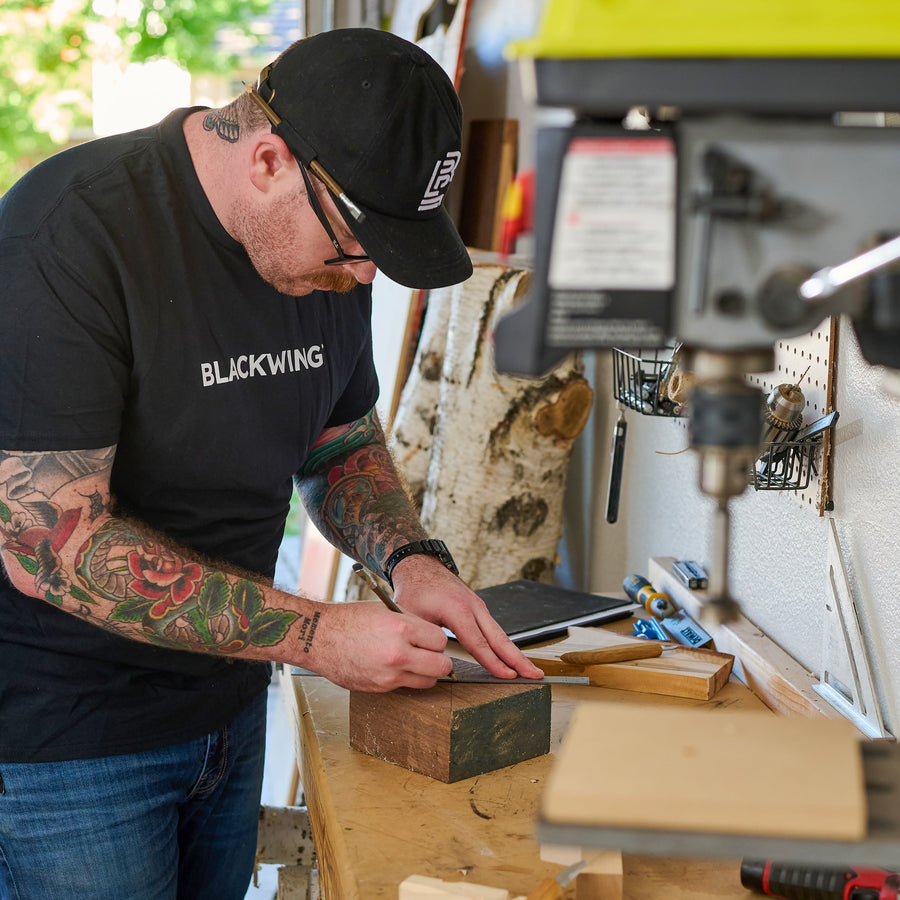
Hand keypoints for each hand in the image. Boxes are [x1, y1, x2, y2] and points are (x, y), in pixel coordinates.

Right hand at [302, 600, 454, 691]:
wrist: (318, 638)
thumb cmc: (349, 620)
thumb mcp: (386, 611)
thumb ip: (412, 623)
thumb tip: (432, 635)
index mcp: (401, 628)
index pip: (441, 641)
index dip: (437, 639)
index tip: (431, 639)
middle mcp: (398, 654)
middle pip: (442, 666)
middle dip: (439, 659)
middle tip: (431, 654)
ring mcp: (389, 675)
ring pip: (428, 681)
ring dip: (426, 673)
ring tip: (415, 662)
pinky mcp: (380, 688)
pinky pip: (406, 686)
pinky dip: (406, 679)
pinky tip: (395, 667)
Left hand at [390, 555, 543, 679]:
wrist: (420, 565)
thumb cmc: (415, 589)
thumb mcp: (413, 617)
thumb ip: (425, 641)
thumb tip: (435, 663)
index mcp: (457, 609)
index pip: (478, 643)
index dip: (493, 662)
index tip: (508, 676)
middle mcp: (473, 607)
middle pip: (500, 638)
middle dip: (518, 659)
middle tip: (535, 674)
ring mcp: (478, 606)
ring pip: (500, 634)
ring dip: (515, 654)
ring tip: (529, 670)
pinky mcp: (478, 609)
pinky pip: (494, 629)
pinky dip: (504, 645)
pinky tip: (510, 658)